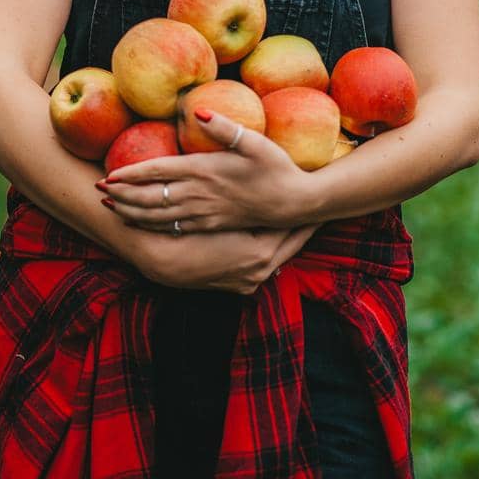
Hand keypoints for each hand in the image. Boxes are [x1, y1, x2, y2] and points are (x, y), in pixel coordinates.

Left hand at [95, 107, 312, 232]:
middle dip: (123, 195)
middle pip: (152, 197)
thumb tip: (198, 109)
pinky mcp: (210, 224)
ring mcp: (204, 212)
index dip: (132, 174)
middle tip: (97, 191)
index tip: (109, 175)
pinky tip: (142, 223)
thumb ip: (224, 126)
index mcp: (204, 170)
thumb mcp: (254, 141)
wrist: (294, 203)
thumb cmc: (275, 167)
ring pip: (159, 216)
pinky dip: (152, 225)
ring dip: (132, 211)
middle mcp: (199, 194)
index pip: (159, 172)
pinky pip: (174, 228)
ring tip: (111, 206)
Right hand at [138, 220, 322, 293]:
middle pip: (290, 245)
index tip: (319, 202)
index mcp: (261, 253)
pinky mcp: (236, 286)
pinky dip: (270, 250)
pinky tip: (272, 237)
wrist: (160, 259)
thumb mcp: (224, 215)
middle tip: (318, 212)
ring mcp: (248, 281)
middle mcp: (259, 272)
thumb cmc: (190, 231)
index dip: (305, 214)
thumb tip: (276, 192)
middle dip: (302, 228)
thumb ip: (252, 207)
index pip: (292, 230)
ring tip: (297, 221)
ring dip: (286, 239)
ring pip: (277, 255)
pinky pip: (262, 264)